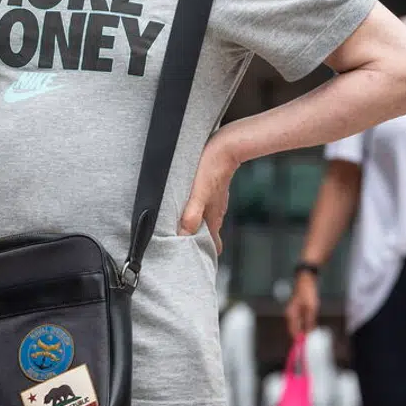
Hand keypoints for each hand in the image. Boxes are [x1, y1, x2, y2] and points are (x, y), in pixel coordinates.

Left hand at [180, 135, 240, 253]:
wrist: (226, 146)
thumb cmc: (211, 169)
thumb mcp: (198, 194)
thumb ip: (192, 214)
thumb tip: (183, 235)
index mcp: (213, 218)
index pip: (213, 245)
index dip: (204, 254)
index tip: (192, 259)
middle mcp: (216, 212)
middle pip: (208, 235)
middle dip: (197, 242)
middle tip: (180, 246)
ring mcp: (216, 201)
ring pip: (206, 220)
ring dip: (195, 226)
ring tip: (179, 228)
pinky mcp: (213, 190)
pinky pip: (205, 207)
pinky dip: (196, 211)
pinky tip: (186, 206)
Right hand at [285, 273, 319, 338]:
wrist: (306, 279)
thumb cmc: (307, 292)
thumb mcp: (311, 308)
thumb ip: (310, 321)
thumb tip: (309, 333)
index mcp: (291, 314)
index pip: (293, 331)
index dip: (298, 340)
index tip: (304, 346)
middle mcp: (289, 314)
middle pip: (294, 329)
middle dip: (301, 335)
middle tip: (309, 340)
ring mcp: (292, 311)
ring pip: (298, 325)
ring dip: (303, 329)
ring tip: (310, 331)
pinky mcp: (297, 309)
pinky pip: (300, 320)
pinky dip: (304, 324)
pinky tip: (310, 324)